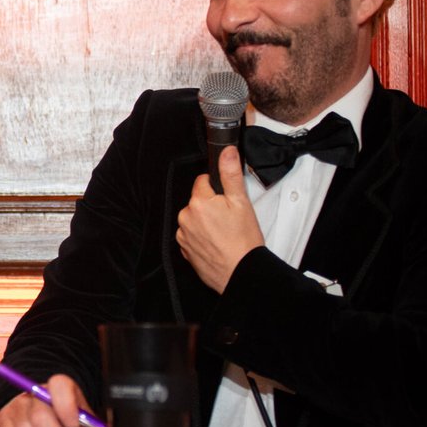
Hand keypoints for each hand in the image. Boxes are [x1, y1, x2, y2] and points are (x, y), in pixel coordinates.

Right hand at [0, 374, 109, 426]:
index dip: (66, 406)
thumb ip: (97, 426)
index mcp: (58, 386)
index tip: (74, 423)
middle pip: (40, 417)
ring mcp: (15, 408)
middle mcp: (33, 393)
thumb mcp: (84, 416)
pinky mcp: (4, 426)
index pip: (59, 386)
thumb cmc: (68, 416)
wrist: (43, 409)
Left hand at [176, 145, 263, 291]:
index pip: (203, 181)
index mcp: (198, 202)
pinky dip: (202, 237)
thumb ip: (230, 174)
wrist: (241, 273)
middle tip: (229, 219)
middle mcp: (185, 217)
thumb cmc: (243, 241)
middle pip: (198, 201)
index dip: (218, 188)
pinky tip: (216, 244)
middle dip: (212, 206)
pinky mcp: (184, 249)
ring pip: (194, 218)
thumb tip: (226, 152)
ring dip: (206, 222)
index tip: (227, 200)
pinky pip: (191, 235)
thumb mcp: (241, 202)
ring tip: (224, 234)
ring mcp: (183, 234)